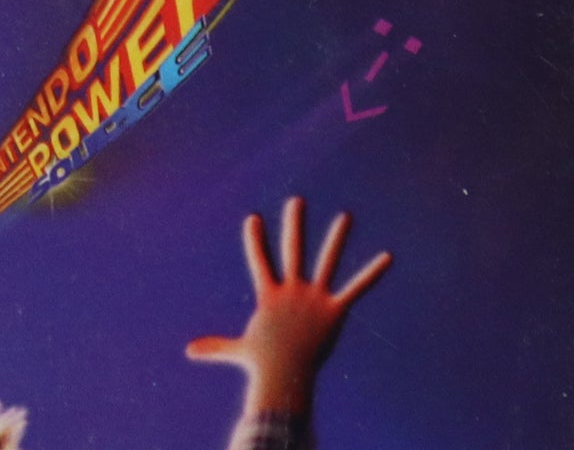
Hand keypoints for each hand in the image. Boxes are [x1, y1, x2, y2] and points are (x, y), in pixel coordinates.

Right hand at [185, 196, 389, 419]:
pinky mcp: (335, 310)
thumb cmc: (261, 364)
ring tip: (346, 216)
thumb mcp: (238, 351)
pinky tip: (386, 257)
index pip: (259, 259)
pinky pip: (356, 288)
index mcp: (270, 294)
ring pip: (327, 260)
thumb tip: (187, 351)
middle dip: (295, 224)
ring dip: (337, 237)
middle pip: (293, 248)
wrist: (284, 373)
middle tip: (297, 201)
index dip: (255, 238)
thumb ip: (215, 347)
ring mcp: (314, 297)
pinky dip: (372, 273)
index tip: (254, 218)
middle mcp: (292, 288)